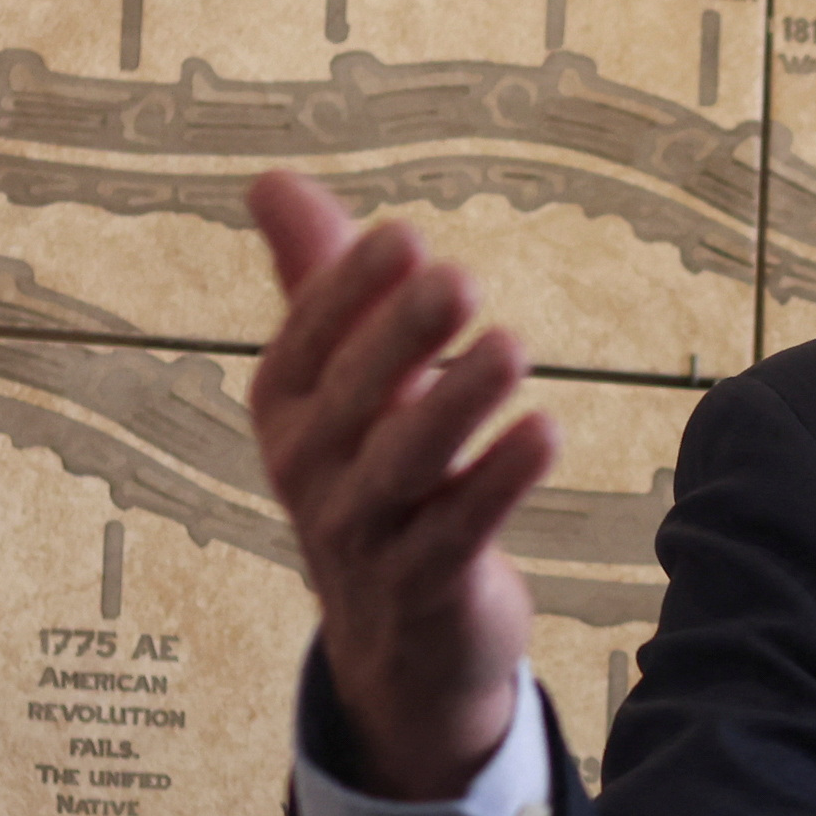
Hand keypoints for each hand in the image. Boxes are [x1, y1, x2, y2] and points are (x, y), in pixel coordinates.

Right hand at [246, 169, 555, 800]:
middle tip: (460, 278)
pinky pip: (458, 531)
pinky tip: (543, 432)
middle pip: (354, 397)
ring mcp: (361, 535)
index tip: (403, 236)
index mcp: (286, 408)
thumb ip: (318, 280)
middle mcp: (310, 470)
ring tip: (513, 348)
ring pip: (406, 465)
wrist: (393, 637)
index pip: (307, 340)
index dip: (350, 291)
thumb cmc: (369, 473)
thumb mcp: (339, 380)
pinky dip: (499, 483)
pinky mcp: (423, 586)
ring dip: (457, 405)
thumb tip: (271, 178)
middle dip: (402, 337)